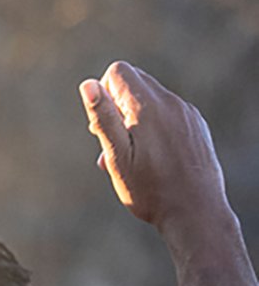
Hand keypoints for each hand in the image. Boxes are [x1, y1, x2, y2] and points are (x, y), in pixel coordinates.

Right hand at [80, 62, 228, 230]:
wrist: (196, 213)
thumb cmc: (150, 189)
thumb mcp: (117, 156)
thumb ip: (103, 117)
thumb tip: (89, 84)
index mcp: (147, 108)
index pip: (119, 71)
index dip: (103, 92)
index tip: (103, 124)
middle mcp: (171, 104)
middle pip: (136, 80)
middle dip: (118, 102)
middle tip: (115, 140)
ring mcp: (187, 114)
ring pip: (152, 98)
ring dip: (135, 116)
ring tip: (134, 153)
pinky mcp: (197, 126)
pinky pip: (169, 112)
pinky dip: (155, 124)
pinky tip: (155, 156)